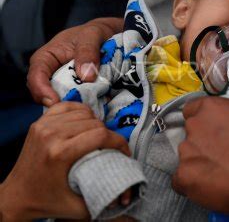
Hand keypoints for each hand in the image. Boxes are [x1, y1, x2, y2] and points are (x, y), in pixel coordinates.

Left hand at [0, 102, 129, 220]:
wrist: (16, 196)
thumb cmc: (47, 201)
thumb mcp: (78, 208)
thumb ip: (104, 198)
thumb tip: (126, 191)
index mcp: (61, 153)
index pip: (101, 135)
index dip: (119, 142)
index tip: (124, 152)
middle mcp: (51, 134)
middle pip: (94, 122)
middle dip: (108, 135)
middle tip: (110, 148)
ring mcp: (43, 125)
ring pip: (83, 111)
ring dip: (95, 122)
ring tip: (96, 137)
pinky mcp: (39, 122)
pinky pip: (67, 106)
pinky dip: (79, 112)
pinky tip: (82, 123)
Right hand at [27, 17, 123, 106]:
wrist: (109, 37)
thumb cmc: (95, 33)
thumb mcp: (92, 35)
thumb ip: (88, 51)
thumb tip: (86, 77)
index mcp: (46, 58)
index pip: (36, 76)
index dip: (41, 90)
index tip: (55, 102)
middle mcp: (51, 74)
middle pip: (45, 95)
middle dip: (57, 104)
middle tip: (74, 110)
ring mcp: (64, 85)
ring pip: (62, 102)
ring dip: (73, 107)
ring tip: (85, 110)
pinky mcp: (78, 93)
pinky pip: (77, 103)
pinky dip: (85, 107)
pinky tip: (95, 107)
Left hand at [172, 97, 228, 220]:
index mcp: (212, 108)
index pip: (192, 109)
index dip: (202, 121)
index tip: (211, 131)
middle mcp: (195, 126)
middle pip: (191, 134)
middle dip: (203, 143)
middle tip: (222, 156)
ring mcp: (186, 151)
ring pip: (188, 157)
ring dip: (199, 164)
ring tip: (221, 175)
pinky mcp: (183, 176)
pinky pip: (182, 180)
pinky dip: (193, 185)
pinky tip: (212, 188)